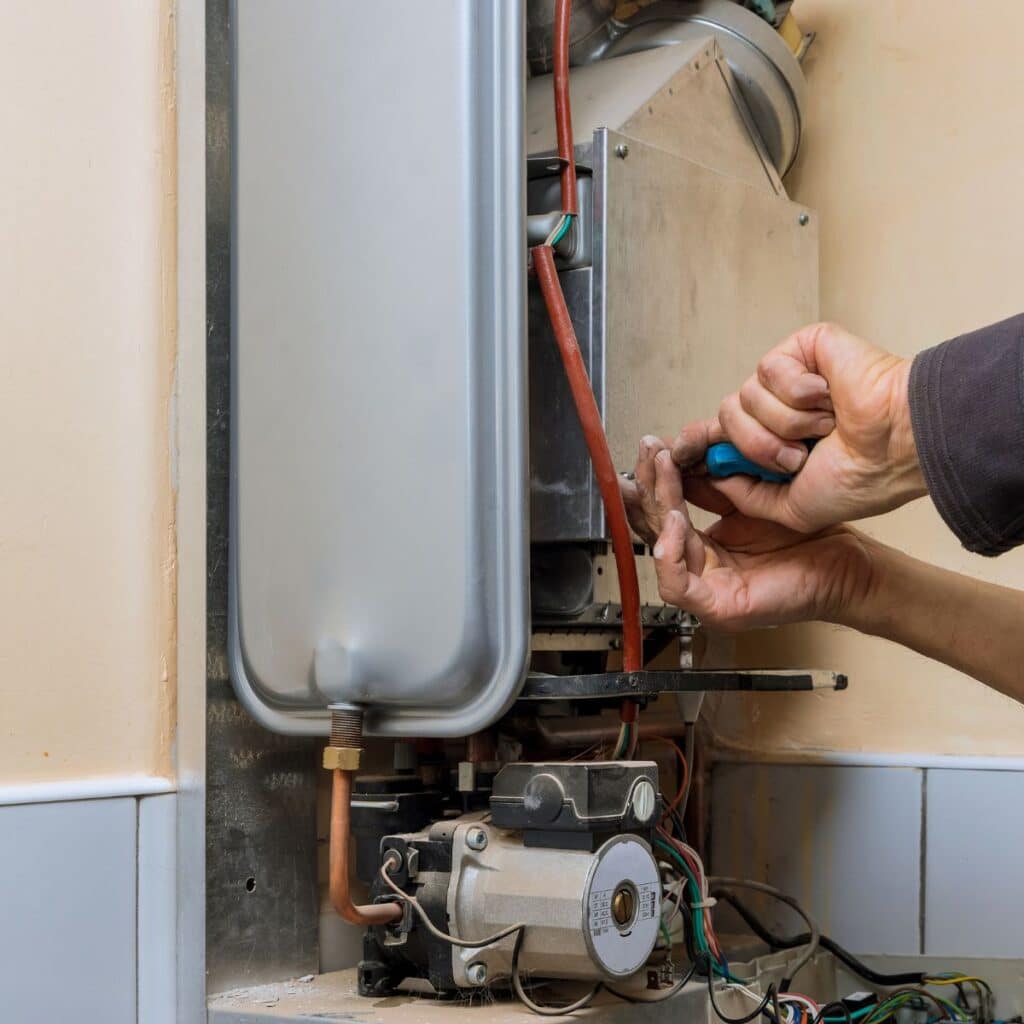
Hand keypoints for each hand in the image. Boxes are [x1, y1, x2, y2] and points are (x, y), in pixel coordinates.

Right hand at [621, 437, 875, 629]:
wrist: (847, 565)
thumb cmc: (810, 538)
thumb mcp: (752, 500)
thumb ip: (716, 486)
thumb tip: (684, 456)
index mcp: (706, 549)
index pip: (664, 514)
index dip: (654, 481)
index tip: (653, 448)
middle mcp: (701, 571)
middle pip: (655, 529)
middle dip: (649, 486)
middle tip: (650, 451)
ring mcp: (707, 592)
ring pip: (659, 552)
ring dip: (656, 508)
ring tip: (665, 472)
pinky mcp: (718, 609)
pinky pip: (675, 585)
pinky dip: (670, 553)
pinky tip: (676, 520)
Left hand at [671, 322, 926, 531]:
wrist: (894, 449)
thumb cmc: (860, 478)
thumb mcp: (791, 508)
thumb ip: (747, 496)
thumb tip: (714, 476)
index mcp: (773, 444)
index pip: (718, 438)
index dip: (694, 445)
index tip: (676, 456)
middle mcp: (776, 410)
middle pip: (724, 421)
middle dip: (757, 447)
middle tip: (799, 457)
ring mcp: (787, 379)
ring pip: (743, 400)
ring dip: (785, 424)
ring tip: (824, 427)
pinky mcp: (801, 349)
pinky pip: (768, 370)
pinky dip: (800, 392)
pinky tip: (828, 396)